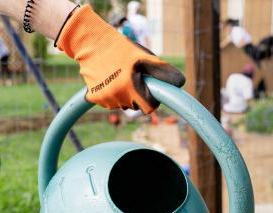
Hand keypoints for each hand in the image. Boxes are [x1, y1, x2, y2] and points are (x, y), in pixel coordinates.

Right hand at [57, 5, 184, 112]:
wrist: (91, 43)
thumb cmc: (121, 49)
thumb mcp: (144, 56)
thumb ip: (162, 71)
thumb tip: (181, 82)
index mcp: (132, 87)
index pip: (149, 108)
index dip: (152, 99)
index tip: (150, 89)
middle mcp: (117, 96)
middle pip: (135, 107)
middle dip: (137, 95)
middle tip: (132, 76)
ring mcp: (105, 98)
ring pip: (122, 105)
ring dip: (124, 95)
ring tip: (118, 74)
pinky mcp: (94, 97)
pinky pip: (109, 102)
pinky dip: (111, 93)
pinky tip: (108, 78)